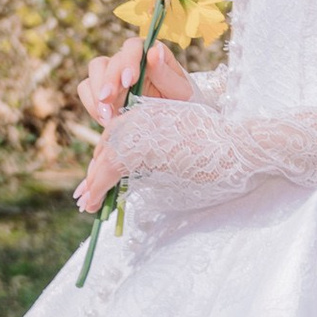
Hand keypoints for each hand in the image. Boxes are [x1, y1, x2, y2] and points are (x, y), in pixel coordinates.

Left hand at [75, 87, 226, 214]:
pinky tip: (90, 202)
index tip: (98, 174)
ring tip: (87, 203)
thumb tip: (148, 172)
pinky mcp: (133, 151)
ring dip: (93, 184)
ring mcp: (134, 132)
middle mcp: (137, 118)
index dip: (105, 159)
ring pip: (105, 160)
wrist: (231, 147)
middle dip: (96, 173)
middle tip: (86, 193)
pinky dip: (96, 188)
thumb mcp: (182, 141)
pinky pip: (107, 171)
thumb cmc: (217, 145)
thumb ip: (159, 150)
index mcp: (149, 113)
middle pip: (107, 147)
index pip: (119, 136)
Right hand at [76, 34, 194, 128]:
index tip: (129, 81)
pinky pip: (86, 89)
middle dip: (108, 80)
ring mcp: (113, 74)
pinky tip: (105, 119)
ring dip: (96, 92)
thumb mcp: (181, 92)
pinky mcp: (101, 90)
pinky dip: (91, 104)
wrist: (172, 123)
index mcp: (149, 54)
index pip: (133, 46)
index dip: (128, 61)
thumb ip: (167, 75)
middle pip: (110, 60)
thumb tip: (153, 51)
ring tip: (106, 115)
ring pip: (95, 70)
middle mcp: (129, 61)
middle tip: (109, 99)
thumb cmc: (181, 103)